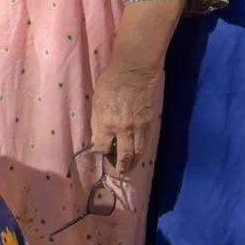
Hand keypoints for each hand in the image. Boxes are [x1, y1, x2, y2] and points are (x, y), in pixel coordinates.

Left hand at [88, 60, 162, 174]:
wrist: (134, 73)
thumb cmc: (110, 84)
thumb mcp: (96, 103)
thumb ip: (97, 123)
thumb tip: (97, 139)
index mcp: (107, 124)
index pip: (104, 147)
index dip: (102, 151)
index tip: (101, 151)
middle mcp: (124, 129)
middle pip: (124, 155)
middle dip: (121, 166)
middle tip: (119, 172)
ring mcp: (139, 127)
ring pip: (137, 151)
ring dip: (133, 162)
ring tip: (129, 168)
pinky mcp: (148, 123)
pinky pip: (145, 142)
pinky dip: (141, 150)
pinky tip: (138, 153)